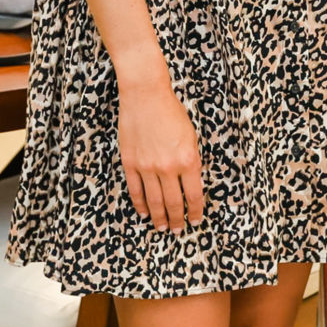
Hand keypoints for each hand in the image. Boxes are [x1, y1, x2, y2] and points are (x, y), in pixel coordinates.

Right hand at [117, 77, 205, 230]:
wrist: (146, 96)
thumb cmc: (172, 112)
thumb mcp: (192, 137)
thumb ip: (191, 161)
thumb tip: (190, 184)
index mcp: (188, 159)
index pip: (194, 194)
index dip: (195, 211)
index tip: (196, 220)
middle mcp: (168, 167)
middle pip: (173, 203)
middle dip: (177, 220)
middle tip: (178, 230)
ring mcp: (147, 166)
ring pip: (154, 201)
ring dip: (158, 217)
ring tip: (161, 227)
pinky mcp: (130, 163)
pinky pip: (135, 190)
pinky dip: (140, 204)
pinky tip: (144, 212)